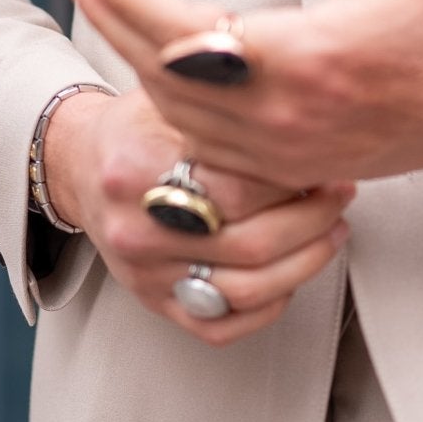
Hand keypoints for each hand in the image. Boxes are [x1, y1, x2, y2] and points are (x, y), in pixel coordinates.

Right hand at [41, 85, 353, 345]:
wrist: (82, 166)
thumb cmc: (138, 127)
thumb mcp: (170, 96)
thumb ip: (223, 102)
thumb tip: (297, 97)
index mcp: (137, 169)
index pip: (236, 187)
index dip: (293, 175)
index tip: (325, 157)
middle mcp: (136, 230)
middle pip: (250, 243)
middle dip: (314, 218)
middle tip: (340, 191)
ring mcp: (145, 274)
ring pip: (247, 290)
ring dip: (306, 262)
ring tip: (332, 229)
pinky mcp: (154, 303)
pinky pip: (223, 325)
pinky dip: (269, 304)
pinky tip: (292, 272)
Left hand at [58, 0, 422, 192]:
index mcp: (305, 54)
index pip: (187, 30)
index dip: (130, 0)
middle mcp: (284, 112)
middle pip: (168, 76)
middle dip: (115, 26)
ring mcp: (286, 149)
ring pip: (182, 118)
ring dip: (139, 68)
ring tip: (111, 20)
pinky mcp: (294, 167)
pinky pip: (211, 149)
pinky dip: (175, 112)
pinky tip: (161, 77)